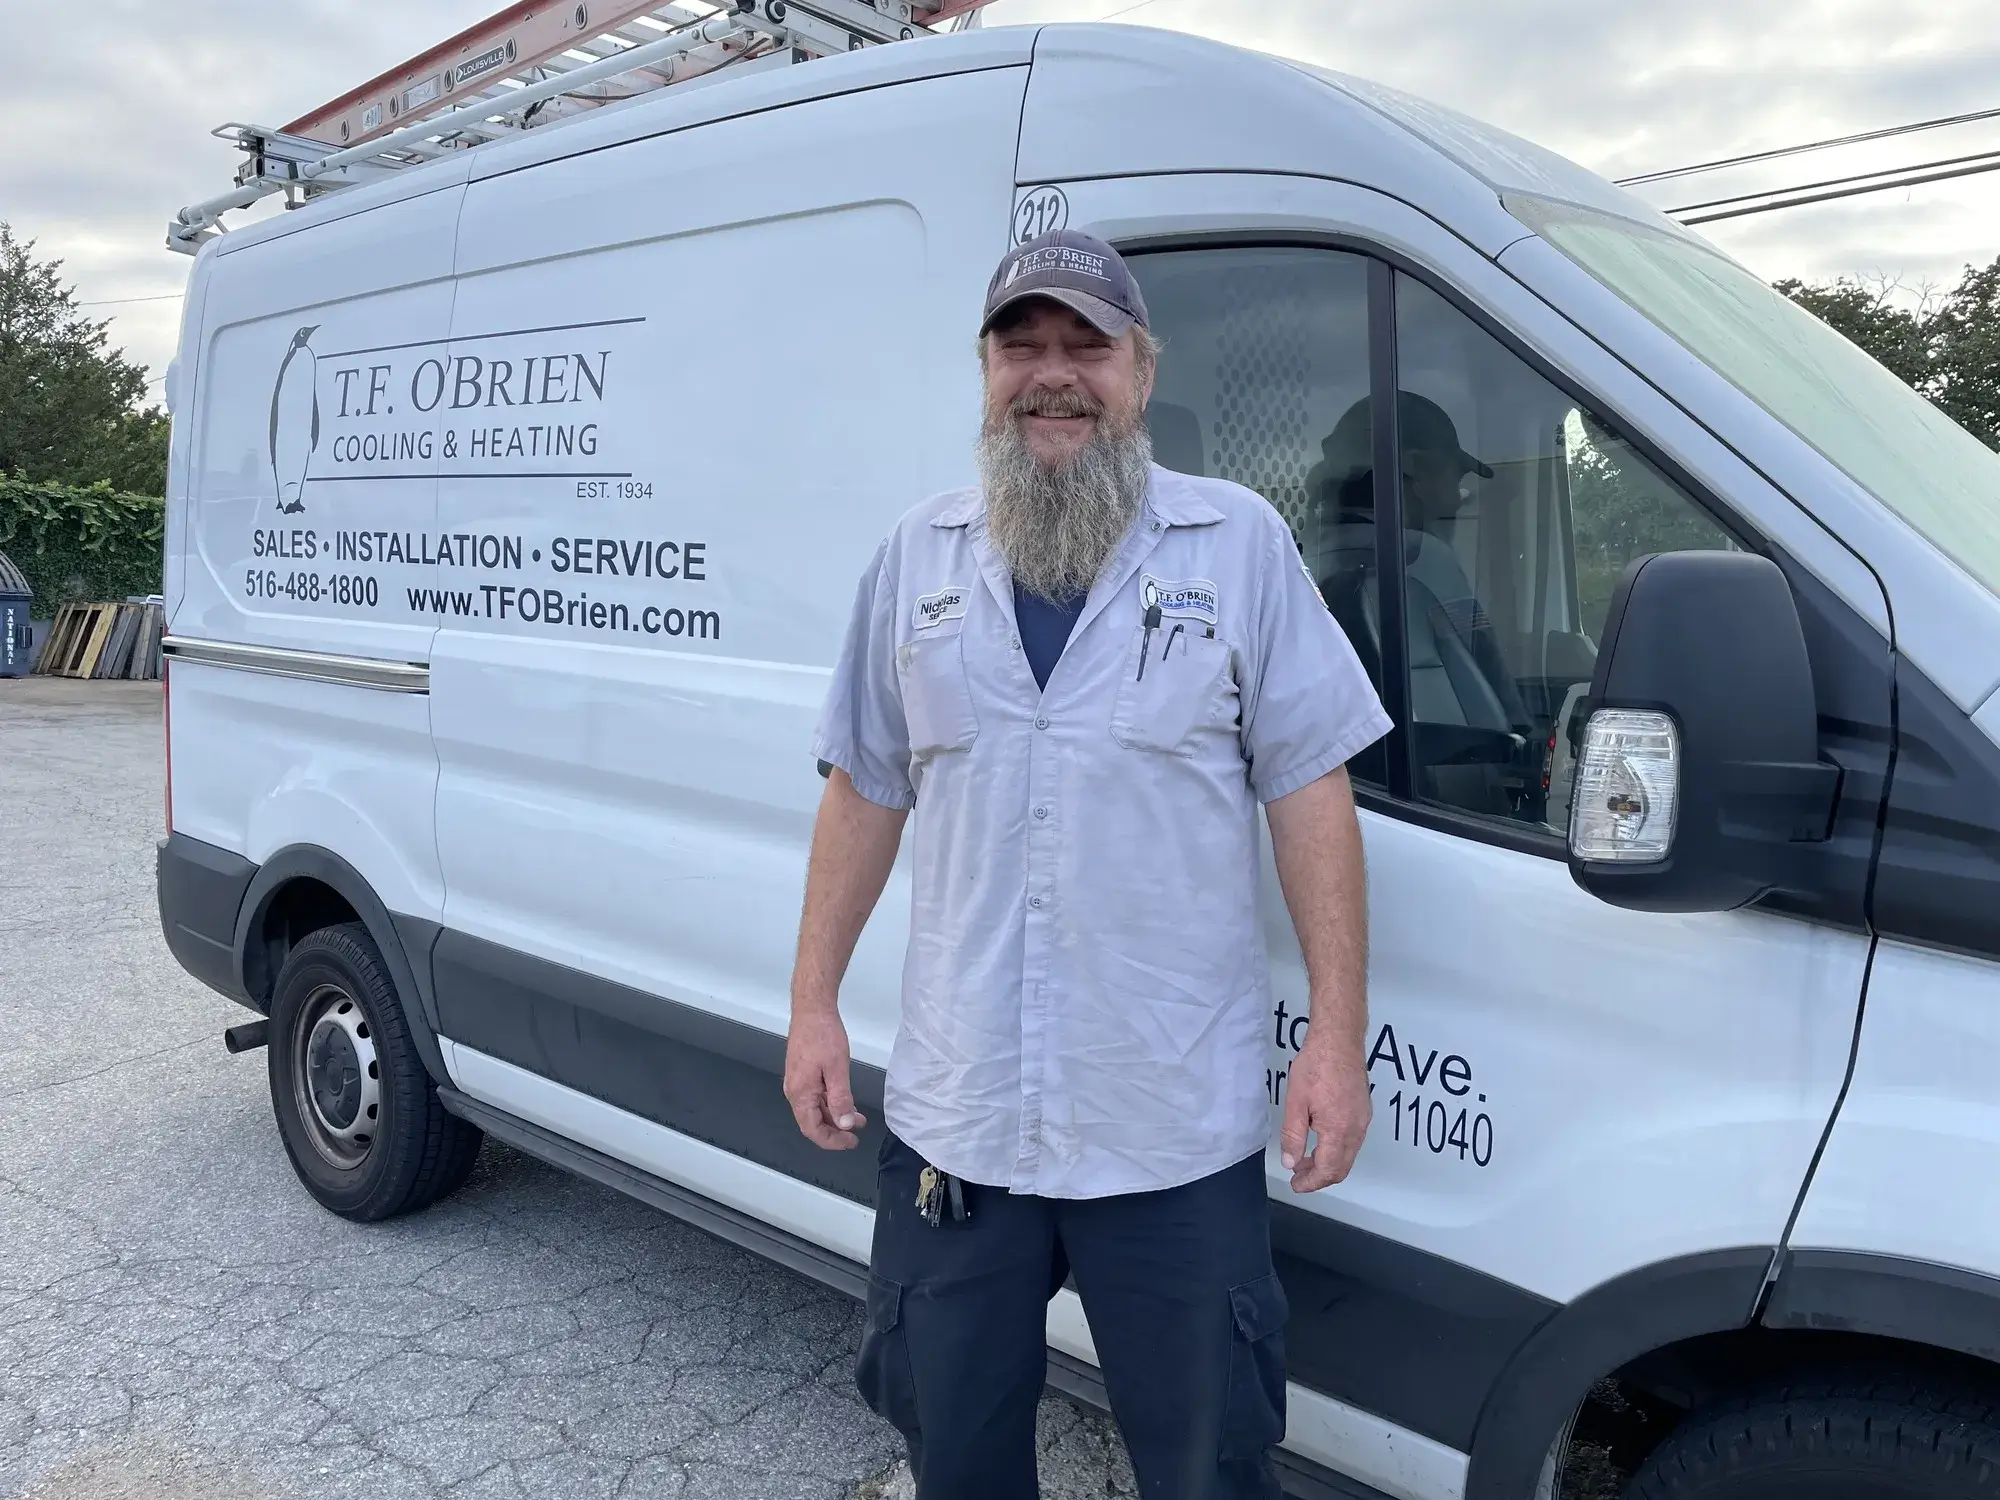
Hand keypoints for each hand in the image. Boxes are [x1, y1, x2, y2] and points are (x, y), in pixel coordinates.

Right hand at [784, 1005, 866, 1150]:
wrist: (812, 1009)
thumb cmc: (823, 1035)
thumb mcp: (837, 1069)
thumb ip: (840, 1099)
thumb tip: (844, 1125)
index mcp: (800, 1093)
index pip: (812, 1129)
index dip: (831, 1141)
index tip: (850, 1142)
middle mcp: (794, 1091)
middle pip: (812, 1122)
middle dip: (835, 1131)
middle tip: (856, 1134)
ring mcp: (797, 1082)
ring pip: (814, 1110)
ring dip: (834, 1117)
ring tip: (856, 1118)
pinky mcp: (802, 1073)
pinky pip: (814, 1097)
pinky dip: (830, 1104)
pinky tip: (844, 1101)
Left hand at [1280, 1032, 1370, 1192]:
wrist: (1339, 1039)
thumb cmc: (1315, 1066)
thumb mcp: (1296, 1102)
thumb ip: (1293, 1135)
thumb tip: (1290, 1162)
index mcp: (1339, 1130)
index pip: (1328, 1170)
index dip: (1311, 1183)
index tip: (1295, 1185)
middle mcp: (1356, 1129)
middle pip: (1342, 1168)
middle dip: (1319, 1177)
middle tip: (1297, 1176)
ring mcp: (1363, 1120)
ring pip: (1348, 1155)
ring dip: (1327, 1163)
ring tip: (1303, 1159)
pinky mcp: (1364, 1111)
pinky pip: (1352, 1141)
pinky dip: (1336, 1150)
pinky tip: (1319, 1141)